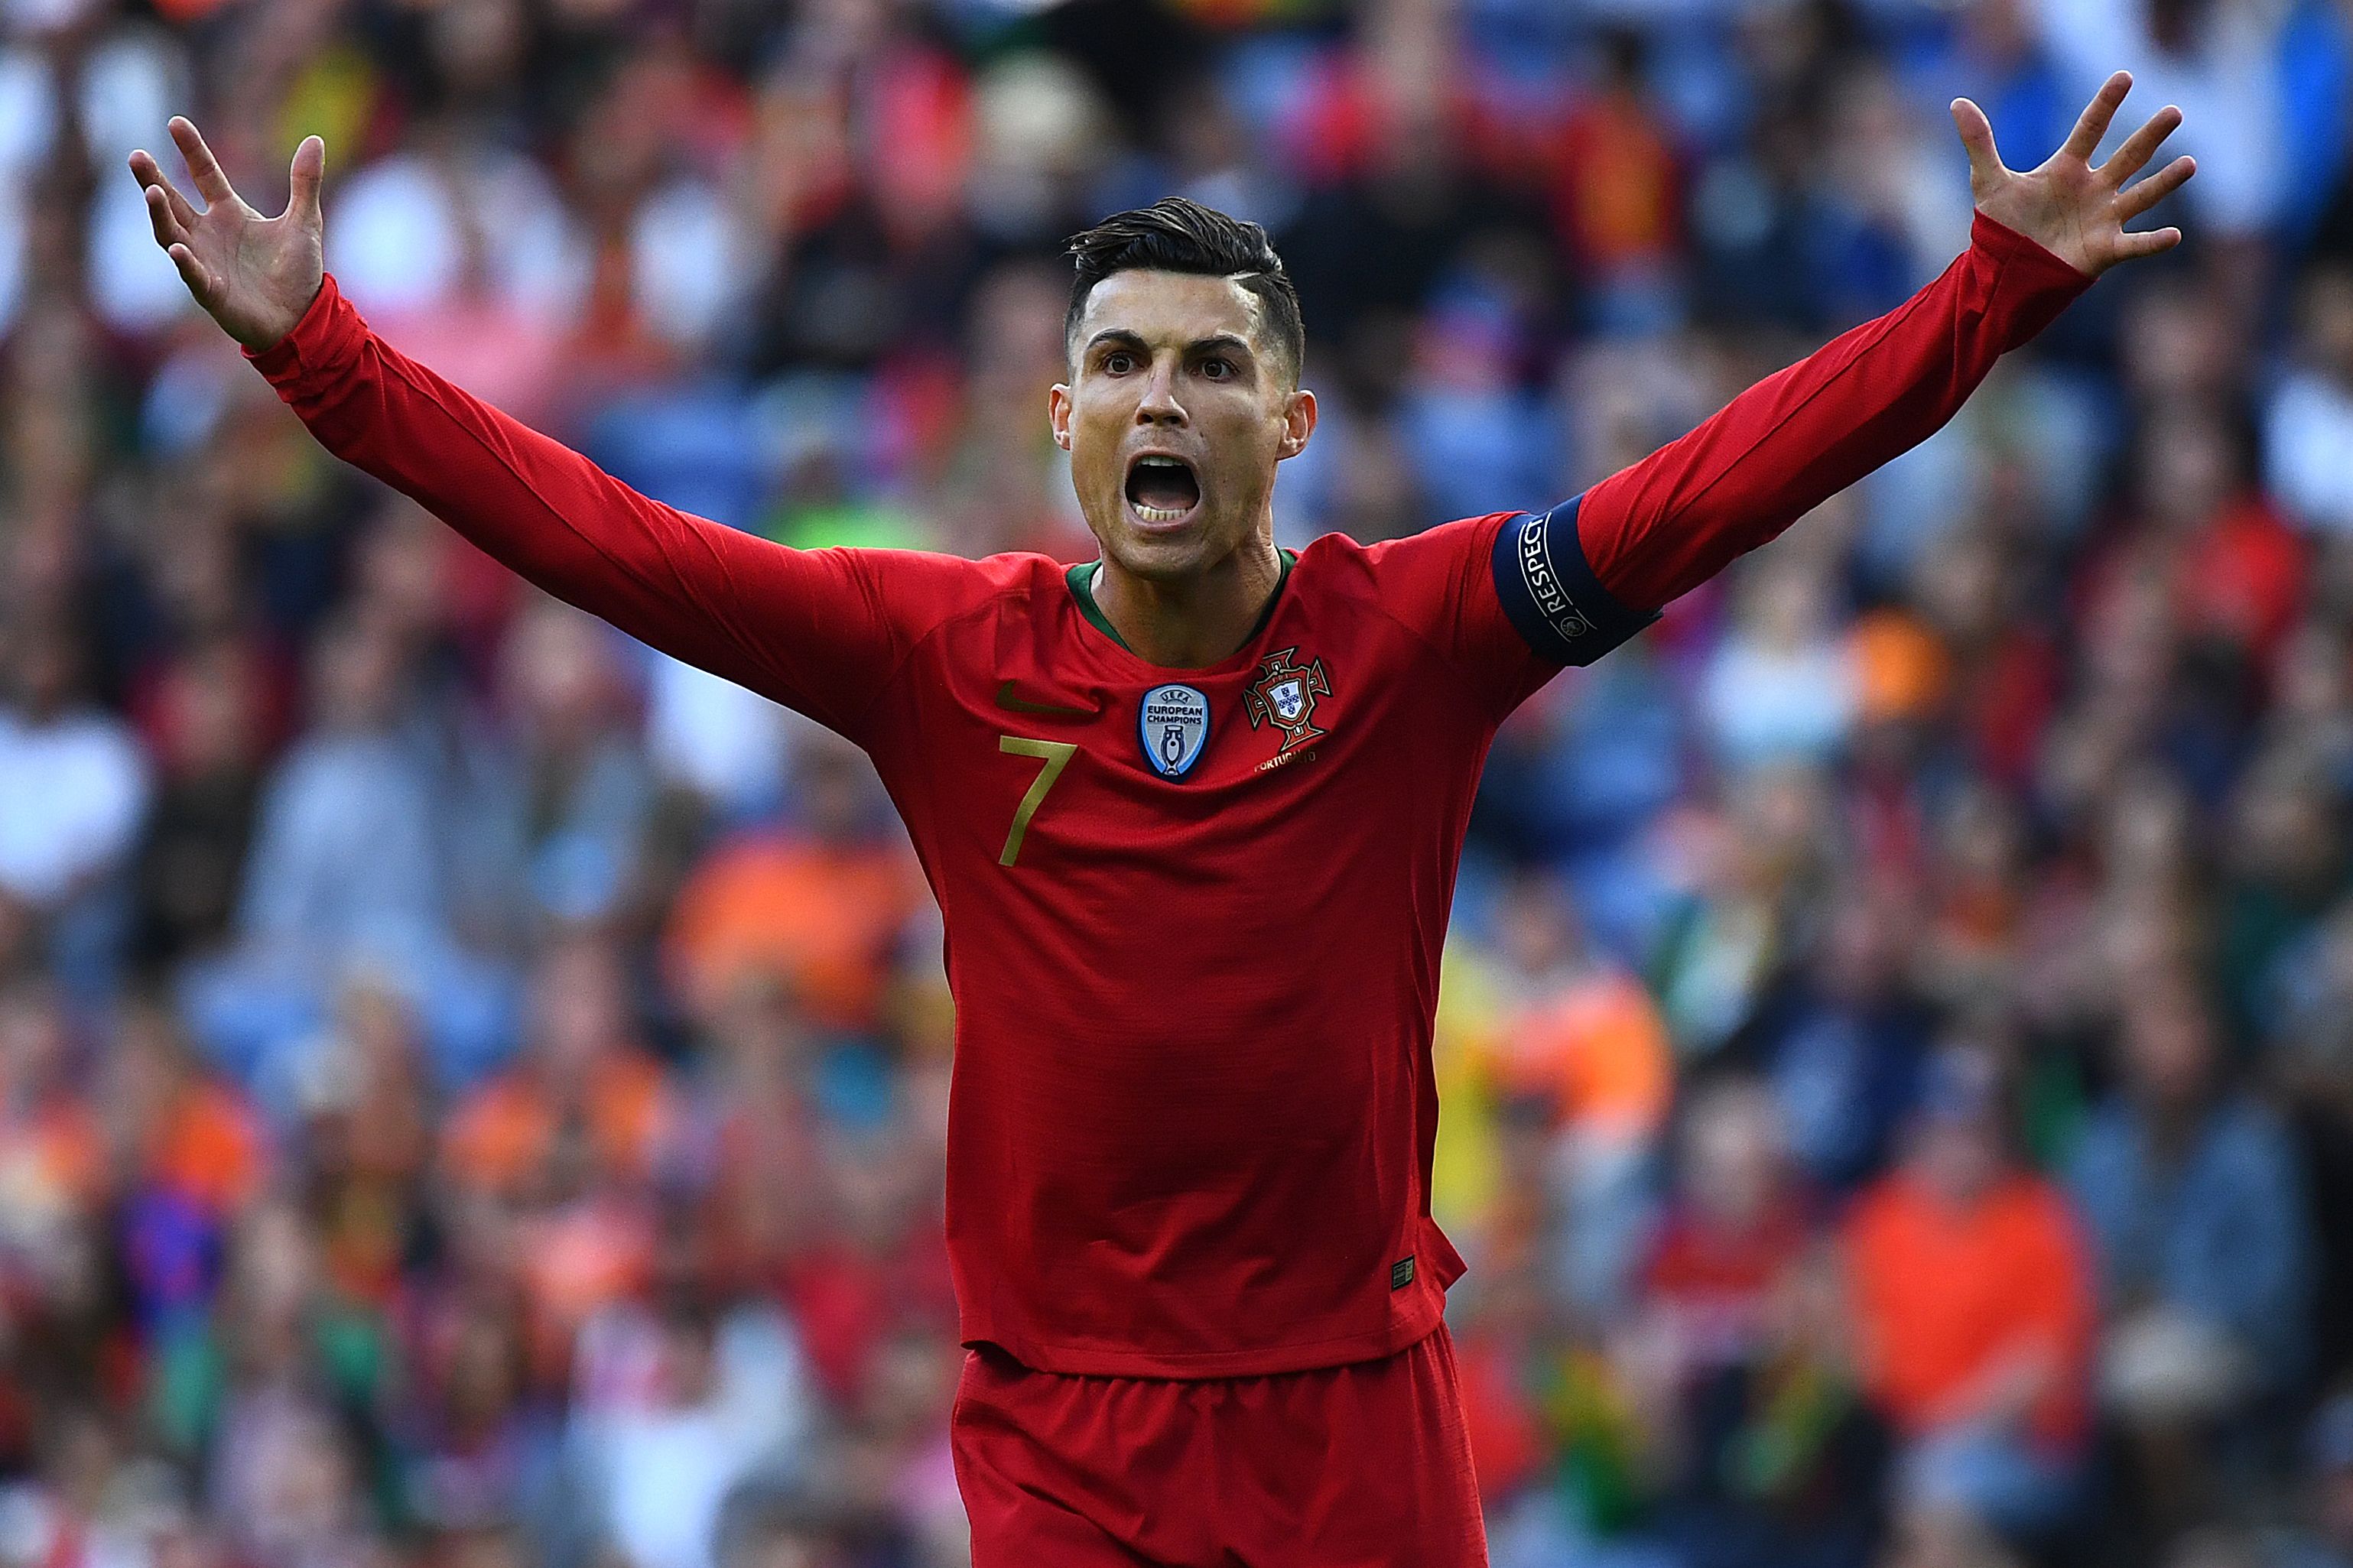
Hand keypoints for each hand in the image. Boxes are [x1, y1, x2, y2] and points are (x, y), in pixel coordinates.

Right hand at [128, 117, 324, 351]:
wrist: (302, 318)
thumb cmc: (297, 271)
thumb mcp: (305, 221)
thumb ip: (304, 182)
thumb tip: (315, 139)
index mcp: (229, 212)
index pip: (205, 174)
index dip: (191, 149)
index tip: (175, 122)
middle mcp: (208, 233)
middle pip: (173, 201)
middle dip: (152, 179)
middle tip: (136, 155)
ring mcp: (204, 261)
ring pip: (172, 233)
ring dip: (159, 214)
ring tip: (150, 191)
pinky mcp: (211, 291)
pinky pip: (192, 274)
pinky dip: (185, 262)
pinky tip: (178, 248)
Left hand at [1951, 71, 2195, 276]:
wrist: (2005, 269)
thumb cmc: (2004, 223)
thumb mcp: (1989, 182)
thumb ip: (1979, 143)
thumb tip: (1958, 102)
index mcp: (2068, 168)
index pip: (2090, 129)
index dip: (2104, 105)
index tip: (2124, 76)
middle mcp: (2094, 188)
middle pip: (2128, 156)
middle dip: (2150, 136)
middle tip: (2174, 112)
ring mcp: (2103, 218)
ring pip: (2141, 195)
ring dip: (2165, 182)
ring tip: (2190, 164)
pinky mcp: (2104, 250)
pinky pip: (2135, 245)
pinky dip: (2153, 242)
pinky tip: (2174, 235)